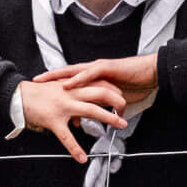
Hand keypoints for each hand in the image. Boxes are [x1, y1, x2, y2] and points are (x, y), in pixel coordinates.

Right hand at [16, 77, 126, 162]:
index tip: (122, 99)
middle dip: (118, 101)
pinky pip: (66, 136)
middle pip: (102, 93)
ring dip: (109, 118)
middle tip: (126, 111)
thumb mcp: (58, 93)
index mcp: (73, 85)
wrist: (17, 95)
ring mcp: (63, 106)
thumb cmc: (38, 95)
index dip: (114, 90)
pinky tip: (82, 158)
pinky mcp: (53, 120)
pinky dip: (75, 149)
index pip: (100, 83)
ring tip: (121, 126)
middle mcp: (71, 93)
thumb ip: (71, 105)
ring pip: (92, 110)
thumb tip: (79, 121)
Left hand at [36, 53, 157, 108]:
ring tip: (44, 80)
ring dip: (58, 76)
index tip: (41, 87)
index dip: (56, 81)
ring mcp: (100, 68)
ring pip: (74, 70)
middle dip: (50, 76)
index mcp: (94, 76)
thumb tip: (99, 118)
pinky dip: (78, 79)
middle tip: (34, 81)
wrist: (151, 74)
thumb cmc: (135, 85)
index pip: (71, 77)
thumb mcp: (115, 100)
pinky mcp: (108, 68)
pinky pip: (90, 74)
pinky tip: (67, 83)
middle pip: (67, 72)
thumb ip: (105, 107)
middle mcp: (94, 69)